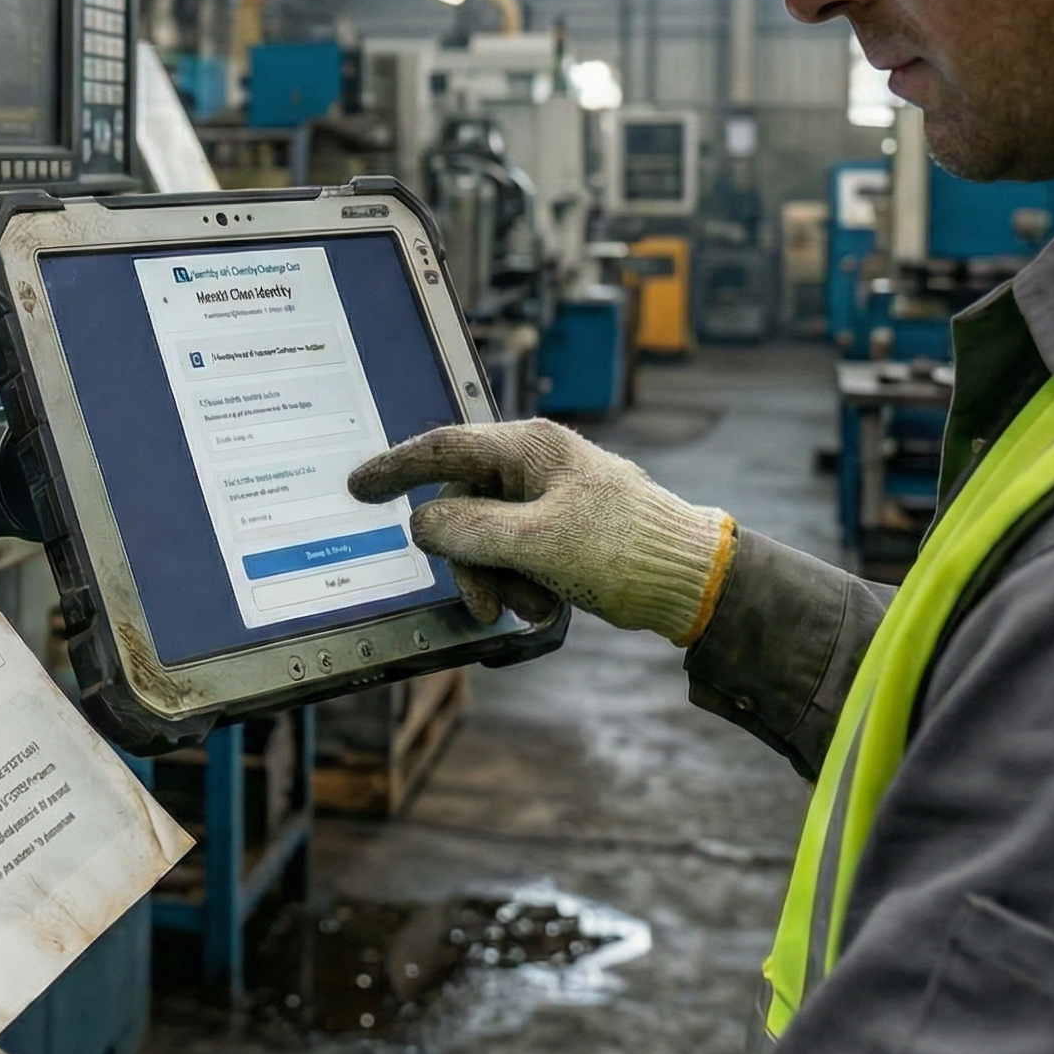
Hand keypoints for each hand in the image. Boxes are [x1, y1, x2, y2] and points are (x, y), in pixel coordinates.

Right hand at [347, 417, 736, 646]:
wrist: (696, 581)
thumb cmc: (626, 549)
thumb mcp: (536, 543)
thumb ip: (469, 530)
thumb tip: (423, 524)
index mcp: (529, 447)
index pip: (443, 448)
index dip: (395, 468)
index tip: (358, 487)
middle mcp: (535, 464)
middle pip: (463, 507)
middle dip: (470, 560)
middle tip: (482, 603)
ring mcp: (548, 497)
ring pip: (487, 536)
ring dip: (500, 578)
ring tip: (534, 606)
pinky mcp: (561, 529)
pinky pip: (515, 553)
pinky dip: (523, 583)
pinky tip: (551, 604)